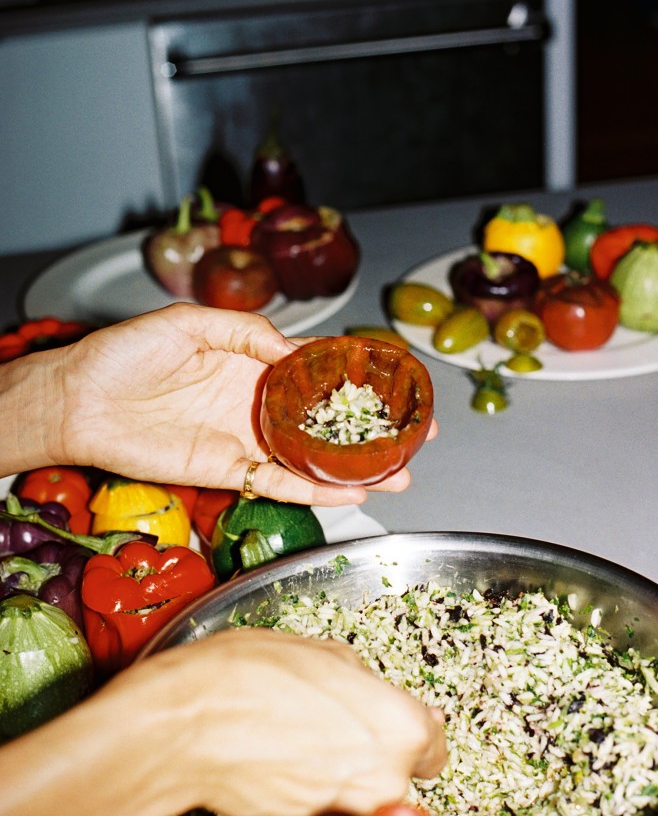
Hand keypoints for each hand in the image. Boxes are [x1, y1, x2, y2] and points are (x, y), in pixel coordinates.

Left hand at [54, 304, 435, 505]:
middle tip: (417, 436)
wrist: (82, 399)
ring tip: (400, 475)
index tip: (400, 382)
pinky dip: (314, 489)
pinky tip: (351, 492)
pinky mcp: (227, 471)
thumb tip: (297, 351)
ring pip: (312, 457)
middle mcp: (258, 402)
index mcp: (255, 362)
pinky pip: (278, 482)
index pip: (320, 370)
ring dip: (356, 467)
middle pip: (328, 419)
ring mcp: (246, 438)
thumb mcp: (192, 323)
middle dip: (374, 429)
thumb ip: (250, 333)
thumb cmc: (128, 353)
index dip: (361, 376)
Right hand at [151, 629, 446, 815]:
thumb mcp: (325, 653)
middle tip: (325, 730)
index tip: (393, 731)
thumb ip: (369, 685)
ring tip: (292, 750)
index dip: (409, 734)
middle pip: (397, 776)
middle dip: (370, 757)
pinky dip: (305, 806)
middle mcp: (386, 782)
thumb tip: (379, 696)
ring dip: (339, 783)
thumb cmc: (250, 677)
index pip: (435, 746)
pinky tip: (274, 773)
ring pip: (359, 803)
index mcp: (402, 728)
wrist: (189, 725)